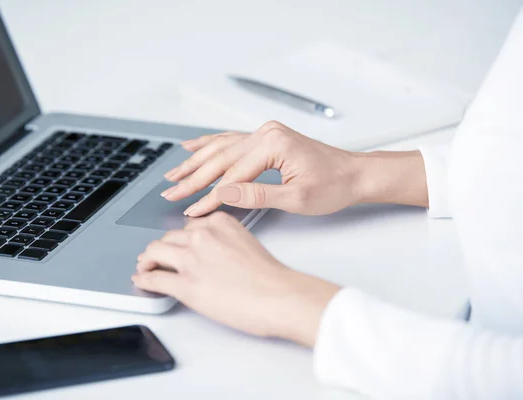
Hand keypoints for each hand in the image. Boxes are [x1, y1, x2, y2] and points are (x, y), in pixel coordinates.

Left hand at [132, 212, 340, 346]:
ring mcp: (190, 260)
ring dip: (147, 261)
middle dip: (161, 249)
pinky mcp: (184, 285)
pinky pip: (153, 279)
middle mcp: (201, 236)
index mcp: (218, 222)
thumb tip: (206, 254)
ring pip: (154, 253)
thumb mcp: (245, 242)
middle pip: (168, 238)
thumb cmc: (270, 277)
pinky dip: (143, 280)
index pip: (187, 227)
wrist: (279, 297)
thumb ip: (222, 240)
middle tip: (157, 258)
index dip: (180, 240)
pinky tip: (141, 281)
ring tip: (144, 267)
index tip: (177, 246)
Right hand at [160, 121, 362, 216]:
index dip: (209, 197)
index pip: (231, 176)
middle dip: (193, 178)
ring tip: (172, 174)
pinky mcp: (266, 138)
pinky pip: (231, 140)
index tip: (190, 210)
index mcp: (273, 145)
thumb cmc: (333, 185)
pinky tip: (192, 146)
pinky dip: (209, 144)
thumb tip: (224, 194)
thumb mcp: (297, 199)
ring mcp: (265, 133)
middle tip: (170, 192)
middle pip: (220, 158)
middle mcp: (266, 133)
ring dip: (195, 161)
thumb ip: (257, 195)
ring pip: (220, 147)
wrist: (354, 174)